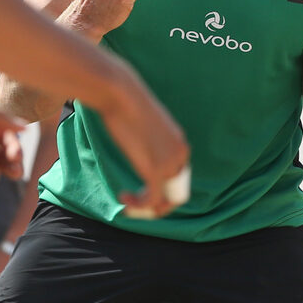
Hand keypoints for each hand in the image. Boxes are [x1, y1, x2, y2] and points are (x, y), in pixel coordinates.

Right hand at [96, 65, 189, 218]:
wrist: (121, 94)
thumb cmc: (125, 102)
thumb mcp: (142, 120)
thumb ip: (147, 135)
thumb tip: (134, 136)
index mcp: (179, 143)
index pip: (179, 176)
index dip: (163, 189)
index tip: (141, 189)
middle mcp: (180, 154)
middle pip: (177, 192)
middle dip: (157, 203)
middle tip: (135, 202)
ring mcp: (170, 163)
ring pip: (166, 200)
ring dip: (146, 208)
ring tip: (127, 203)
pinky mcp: (156, 170)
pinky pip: (153, 201)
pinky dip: (138, 206)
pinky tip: (123, 198)